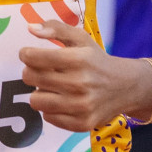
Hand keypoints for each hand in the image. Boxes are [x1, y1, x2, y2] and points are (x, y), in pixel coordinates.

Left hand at [19, 18, 133, 131]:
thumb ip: (55, 28)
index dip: (26, 54)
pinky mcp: (82, 123)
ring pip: (36, 101)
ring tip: (51, 87)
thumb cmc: (96, 60)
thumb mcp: (81, 38)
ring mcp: (82, 106)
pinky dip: (50, 108)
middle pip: (31, 79)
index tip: (28, 54)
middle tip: (40, 71)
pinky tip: (62, 100)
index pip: (34, 58)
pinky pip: (48, 117)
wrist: (126, 87)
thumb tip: (30, 28)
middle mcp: (80, 83)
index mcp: (79, 59)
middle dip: (30, 72)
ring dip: (39, 92)